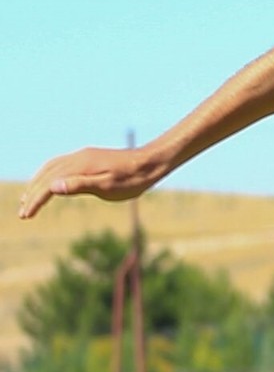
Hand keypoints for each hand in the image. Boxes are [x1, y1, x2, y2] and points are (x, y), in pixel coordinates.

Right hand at [18, 144, 165, 219]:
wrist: (151, 162)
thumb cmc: (133, 178)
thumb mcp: (108, 186)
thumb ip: (80, 186)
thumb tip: (52, 187)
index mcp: (79, 165)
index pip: (49, 184)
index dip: (36, 200)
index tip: (26, 215)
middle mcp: (77, 158)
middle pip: (45, 175)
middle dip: (32, 193)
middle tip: (23, 213)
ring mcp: (82, 156)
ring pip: (50, 168)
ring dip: (37, 183)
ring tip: (28, 199)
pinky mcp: (88, 157)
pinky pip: (60, 164)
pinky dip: (48, 175)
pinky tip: (50, 184)